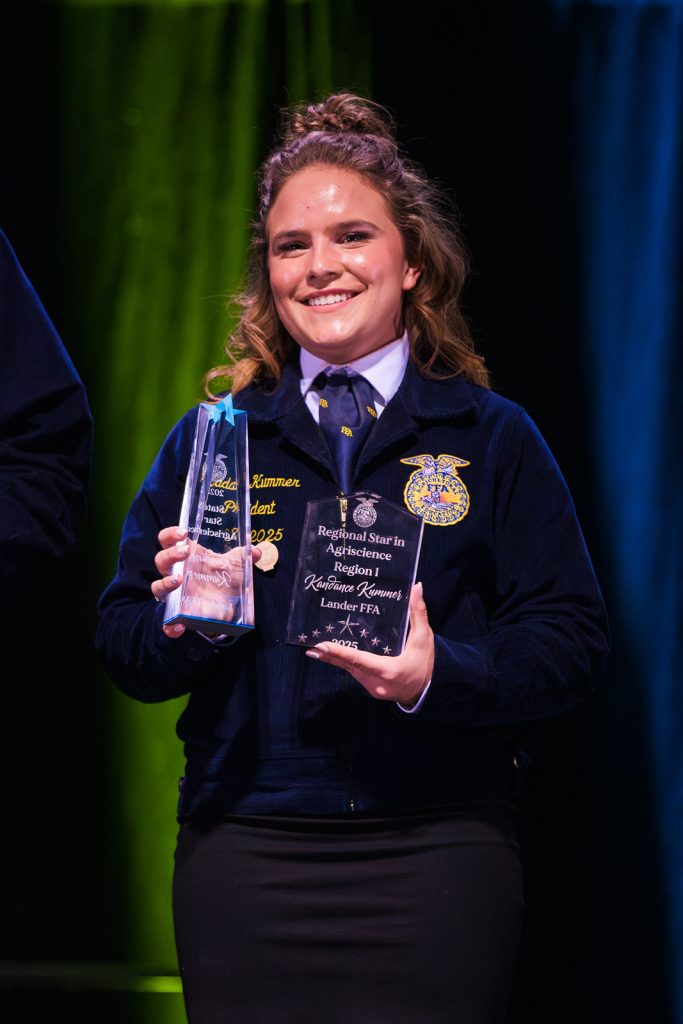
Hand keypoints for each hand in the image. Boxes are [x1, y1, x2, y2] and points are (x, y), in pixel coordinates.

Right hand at [151, 526, 261, 638]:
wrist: (226, 604)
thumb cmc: (222, 577)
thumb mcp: (234, 565)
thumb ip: (243, 557)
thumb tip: (256, 551)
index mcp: (186, 557)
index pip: (167, 541)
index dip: (170, 534)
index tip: (183, 532)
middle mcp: (176, 573)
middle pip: (161, 560)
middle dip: (171, 555)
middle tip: (186, 552)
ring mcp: (176, 595)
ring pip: (157, 588)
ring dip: (165, 583)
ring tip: (179, 580)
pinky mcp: (180, 615)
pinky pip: (167, 622)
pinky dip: (169, 626)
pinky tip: (177, 626)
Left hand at [305, 583, 433, 705]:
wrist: (431, 692)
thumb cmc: (427, 664)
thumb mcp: (425, 638)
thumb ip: (418, 613)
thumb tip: (416, 586)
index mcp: (389, 671)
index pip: (358, 659)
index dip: (338, 652)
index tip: (320, 646)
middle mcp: (377, 683)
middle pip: (349, 666)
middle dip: (330, 655)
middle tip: (311, 647)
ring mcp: (372, 688)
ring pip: (351, 670)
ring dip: (337, 659)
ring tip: (319, 647)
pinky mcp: (371, 689)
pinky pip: (356, 674)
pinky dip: (347, 663)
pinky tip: (336, 654)